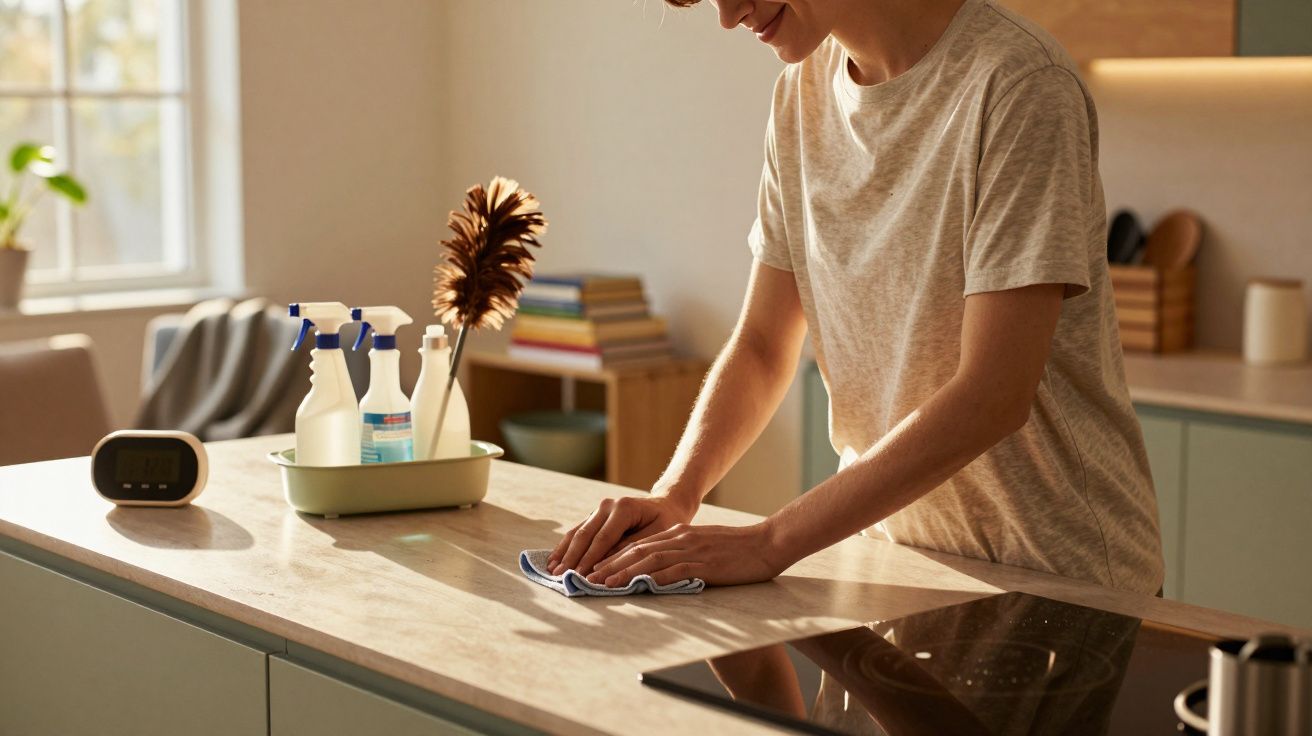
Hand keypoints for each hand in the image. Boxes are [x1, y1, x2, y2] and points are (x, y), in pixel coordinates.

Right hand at [548, 495, 695, 575]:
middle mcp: (607, 505)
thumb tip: (608, 566)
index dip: (590, 558)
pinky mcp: (594, 516)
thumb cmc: (665, 522)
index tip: (580, 576)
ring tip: (551, 571)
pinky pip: (577, 531)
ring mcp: (599, 509)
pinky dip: (565, 547)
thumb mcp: (657, 535)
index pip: (603, 538)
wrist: (665, 506)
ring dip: (564, 552)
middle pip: (585, 535)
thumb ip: (632, 548)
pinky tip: (554, 560)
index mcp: (624, 508)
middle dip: (572, 558)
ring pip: (577, 532)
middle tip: (559, 576)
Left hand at [585, 521, 783, 587]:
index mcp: (680, 534)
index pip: (639, 545)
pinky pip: (672, 572)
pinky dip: (651, 579)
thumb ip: (684, 554)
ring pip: (648, 560)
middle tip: (587, 577)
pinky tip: (636, 587)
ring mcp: (691, 550)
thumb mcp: (706, 547)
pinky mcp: (703, 564)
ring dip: (623, 572)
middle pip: (637, 551)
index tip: (596, 569)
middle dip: (609, 564)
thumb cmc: (740, 549)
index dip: (615, 557)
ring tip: (603, 583)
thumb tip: (663, 569)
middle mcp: (680, 539)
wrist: (767, 543)